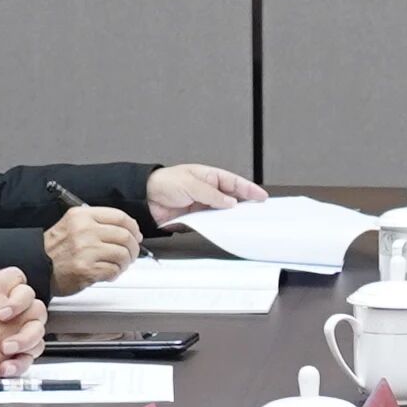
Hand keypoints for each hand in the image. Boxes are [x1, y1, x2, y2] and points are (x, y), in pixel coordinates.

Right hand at [38, 204, 143, 290]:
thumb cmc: (54, 249)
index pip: (119, 216)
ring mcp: (86, 250)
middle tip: (131, 254)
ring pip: (122, 254)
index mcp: (82, 215)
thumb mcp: (72, 224)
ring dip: (125, 262)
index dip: (133, 227)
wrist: (37, 266)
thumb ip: (97, 223)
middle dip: (133, 247)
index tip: (135, 234)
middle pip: (125, 235)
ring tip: (119, 265)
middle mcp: (84, 230)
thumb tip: (127, 229)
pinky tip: (108, 273)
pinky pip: (113, 270)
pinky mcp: (86, 269)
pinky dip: (115, 273)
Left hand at [147, 165, 261, 222]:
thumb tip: (230, 202)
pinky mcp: (195, 219)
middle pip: (232, 199)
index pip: (234, 182)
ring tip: (243, 222)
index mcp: (209, 176)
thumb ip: (212, 194)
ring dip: (231, 217)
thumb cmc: (164, 182)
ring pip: (223, 213)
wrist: (145, 198)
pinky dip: (218, 227)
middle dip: (244, 205)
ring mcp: (202, 206)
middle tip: (257, 211)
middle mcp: (208, 191)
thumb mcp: (191, 184)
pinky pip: (211, 224)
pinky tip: (223, 229)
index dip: (249, 189)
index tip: (261, 196)